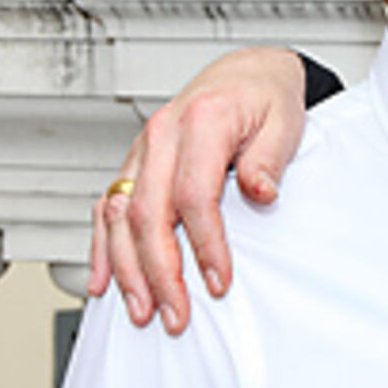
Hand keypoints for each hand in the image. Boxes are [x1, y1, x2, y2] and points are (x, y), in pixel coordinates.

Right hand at [88, 47, 307, 333]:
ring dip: (126, 269)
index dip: (204, 245)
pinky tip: (104, 280)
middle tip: (174, 313)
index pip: (194, 195)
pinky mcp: (135, 163)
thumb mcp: (285, 122)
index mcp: (201, 121)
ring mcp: (142, 150)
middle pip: (147, 213)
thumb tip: (260, 192)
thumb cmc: (265, 98)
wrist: (247, 74)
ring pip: (117, 215)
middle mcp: (162, 135)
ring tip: (141, 309)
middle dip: (158, 272)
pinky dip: (102, 247)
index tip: (218, 281)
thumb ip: (269, 158)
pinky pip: (106, 207)